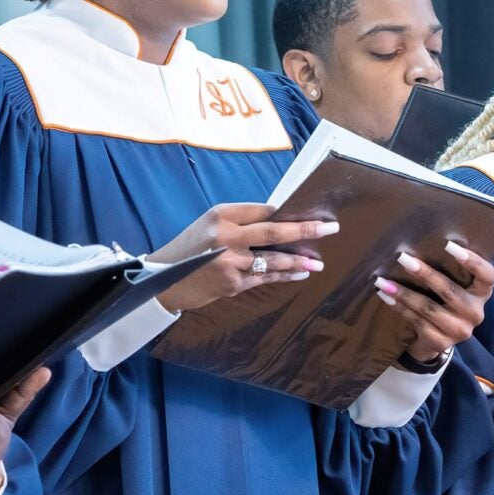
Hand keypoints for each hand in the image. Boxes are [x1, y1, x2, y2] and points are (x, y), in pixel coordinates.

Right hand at [152, 203, 336, 312]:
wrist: (162, 280)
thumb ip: (241, 221)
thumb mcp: (210, 224)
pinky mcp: (232, 284)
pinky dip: (284, 276)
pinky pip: (265, 278)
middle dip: (305, 230)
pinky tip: (300, 274)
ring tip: (319, 261)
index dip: (290, 213)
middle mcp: (226, 237)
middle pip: (274, 232)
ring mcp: (230, 262)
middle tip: (330, 228)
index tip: (314, 212)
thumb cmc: (191, 248)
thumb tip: (280, 219)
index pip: (264, 211)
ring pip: (274, 260)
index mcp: (221, 216)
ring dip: (299, 261)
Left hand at [374, 242, 493, 362]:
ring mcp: (460, 330)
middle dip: (425, 274)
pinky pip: (417, 321)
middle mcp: (476, 312)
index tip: (450, 246)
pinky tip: (386, 297)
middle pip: (450, 291)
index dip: (473, 261)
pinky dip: (400, 307)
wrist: (436, 339)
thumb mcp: (455, 286)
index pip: (488, 275)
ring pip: (429, 308)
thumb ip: (449, 270)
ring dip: (404, 293)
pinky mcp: (441, 342)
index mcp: (482, 293)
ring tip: (383, 281)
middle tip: (403, 259)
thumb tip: (420, 240)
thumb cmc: (444, 302)